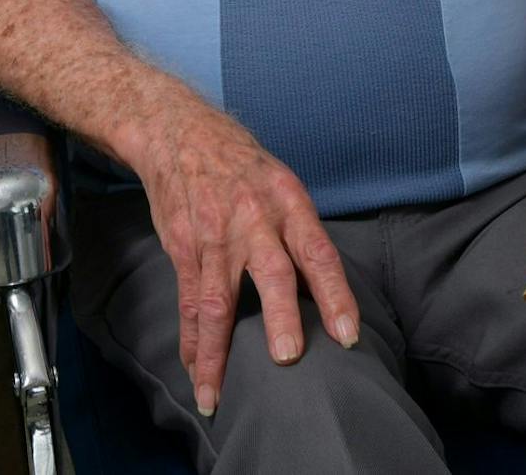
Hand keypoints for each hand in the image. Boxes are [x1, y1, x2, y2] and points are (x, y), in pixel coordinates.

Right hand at [124, 99, 360, 417]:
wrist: (178, 132)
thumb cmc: (241, 166)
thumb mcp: (281, 183)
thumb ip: (300, 233)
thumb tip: (327, 291)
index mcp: (288, 202)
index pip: (318, 252)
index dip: (335, 294)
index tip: (347, 335)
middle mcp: (253, 219)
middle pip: (270, 271)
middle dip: (279, 316)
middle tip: (287, 357)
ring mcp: (214, 236)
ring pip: (216, 299)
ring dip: (215, 351)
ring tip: (215, 394)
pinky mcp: (184, 247)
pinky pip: (188, 301)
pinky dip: (191, 340)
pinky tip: (195, 371)